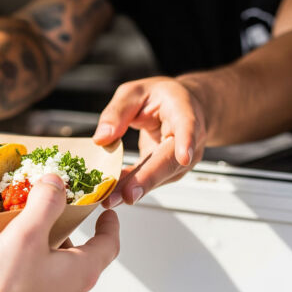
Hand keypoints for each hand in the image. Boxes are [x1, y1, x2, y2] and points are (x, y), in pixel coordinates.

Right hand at [0, 174, 119, 291]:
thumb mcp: (27, 236)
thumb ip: (45, 204)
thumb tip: (56, 182)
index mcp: (79, 270)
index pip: (108, 244)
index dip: (109, 224)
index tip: (105, 211)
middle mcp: (68, 289)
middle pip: (72, 254)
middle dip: (57, 231)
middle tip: (45, 212)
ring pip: (38, 267)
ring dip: (21, 249)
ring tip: (1, 232)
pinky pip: (8, 284)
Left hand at [93, 77, 206, 206]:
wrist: (182, 106)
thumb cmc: (160, 96)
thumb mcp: (134, 92)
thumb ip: (117, 112)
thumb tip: (102, 138)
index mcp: (183, 110)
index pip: (188, 126)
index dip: (186, 141)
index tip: (184, 157)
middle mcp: (189, 138)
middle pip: (170, 160)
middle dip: (148, 179)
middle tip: (128, 194)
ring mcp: (181, 159)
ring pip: (158, 176)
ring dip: (135, 189)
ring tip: (110, 199)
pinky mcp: (167, 171)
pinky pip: (148, 180)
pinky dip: (130, 187)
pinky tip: (113, 194)